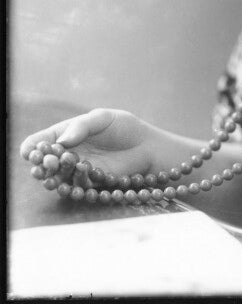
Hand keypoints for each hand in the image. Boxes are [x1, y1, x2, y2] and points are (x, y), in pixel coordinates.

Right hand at [20, 108, 153, 183]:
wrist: (146, 144)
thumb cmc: (123, 126)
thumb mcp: (103, 117)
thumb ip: (82, 126)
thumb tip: (61, 141)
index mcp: (65, 134)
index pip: (41, 142)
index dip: (32, 148)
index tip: (32, 151)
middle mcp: (67, 154)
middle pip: (45, 163)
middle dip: (42, 165)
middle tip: (47, 164)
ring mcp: (77, 170)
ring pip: (57, 178)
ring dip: (52, 179)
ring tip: (52, 178)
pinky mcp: (90, 183)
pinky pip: (76, 186)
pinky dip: (72, 185)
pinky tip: (72, 183)